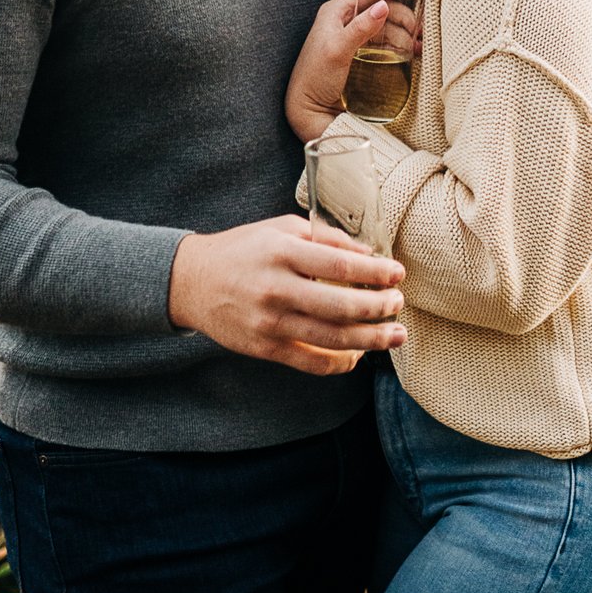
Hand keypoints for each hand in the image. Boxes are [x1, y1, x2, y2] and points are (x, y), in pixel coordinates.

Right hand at [168, 215, 405, 375]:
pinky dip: (342, 362)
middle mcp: (275, 288)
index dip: (377, 274)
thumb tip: (369, 256)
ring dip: (372, 340)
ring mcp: (270, 323)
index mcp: (281, 252)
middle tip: (399, 304)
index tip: (398, 274)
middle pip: (342, 306)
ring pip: (333, 339)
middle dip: (380, 308)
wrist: (192, 281)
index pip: (341, 266)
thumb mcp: (280, 229)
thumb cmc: (243, 250)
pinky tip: (358, 355)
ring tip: (395, 335)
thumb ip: (325, 239)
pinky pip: (313, 363)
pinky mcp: (265, 348)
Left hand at [285, 0, 417, 142]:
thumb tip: (383, 6)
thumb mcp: (337, 50)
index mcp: (335, 12)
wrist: (309, 110)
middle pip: (382, 9)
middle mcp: (345, 22)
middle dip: (403, 16)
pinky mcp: (361, 56)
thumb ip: (360, 28)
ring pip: (386, 27)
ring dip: (405, 33)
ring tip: (418, 44)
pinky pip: (385, 44)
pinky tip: (411, 52)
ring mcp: (354, 38)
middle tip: (418, 29)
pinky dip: (400, 46)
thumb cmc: (315, 78)